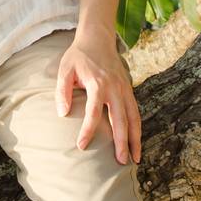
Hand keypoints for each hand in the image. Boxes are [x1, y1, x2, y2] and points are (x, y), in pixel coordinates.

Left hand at [55, 31, 141, 164]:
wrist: (98, 38)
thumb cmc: (78, 56)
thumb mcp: (64, 69)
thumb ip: (62, 91)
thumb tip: (62, 114)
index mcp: (98, 83)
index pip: (93, 112)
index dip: (87, 131)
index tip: (81, 146)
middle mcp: (115, 88)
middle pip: (120, 119)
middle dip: (121, 142)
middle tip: (120, 162)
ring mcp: (124, 88)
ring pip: (133, 118)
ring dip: (135, 139)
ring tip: (134, 159)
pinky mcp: (129, 89)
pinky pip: (136, 111)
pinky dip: (137, 128)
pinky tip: (136, 142)